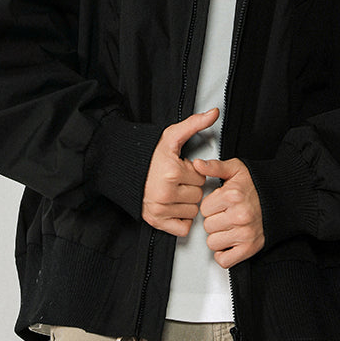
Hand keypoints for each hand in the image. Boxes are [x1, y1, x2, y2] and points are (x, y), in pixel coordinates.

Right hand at [142, 109, 218, 236]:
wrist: (124, 169)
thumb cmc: (149, 155)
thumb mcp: (172, 135)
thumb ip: (195, 123)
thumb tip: (214, 112)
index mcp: (172, 172)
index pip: (201, 178)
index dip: (193, 172)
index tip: (182, 168)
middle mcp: (166, 193)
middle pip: (198, 196)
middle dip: (191, 187)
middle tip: (178, 180)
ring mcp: (160, 209)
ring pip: (193, 212)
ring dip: (187, 203)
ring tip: (175, 192)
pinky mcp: (156, 221)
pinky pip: (183, 228)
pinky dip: (181, 220)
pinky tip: (174, 206)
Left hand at [193, 158, 264, 267]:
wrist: (282, 198)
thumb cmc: (257, 185)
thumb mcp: (236, 169)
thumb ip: (215, 166)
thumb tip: (198, 164)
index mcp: (232, 195)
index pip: (204, 209)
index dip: (211, 206)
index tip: (221, 203)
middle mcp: (239, 215)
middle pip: (207, 226)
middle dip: (214, 220)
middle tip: (226, 214)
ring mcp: (245, 233)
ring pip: (212, 243)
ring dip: (218, 236)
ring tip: (229, 226)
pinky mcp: (250, 248)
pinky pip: (224, 260)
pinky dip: (224, 254)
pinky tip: (229, 241)